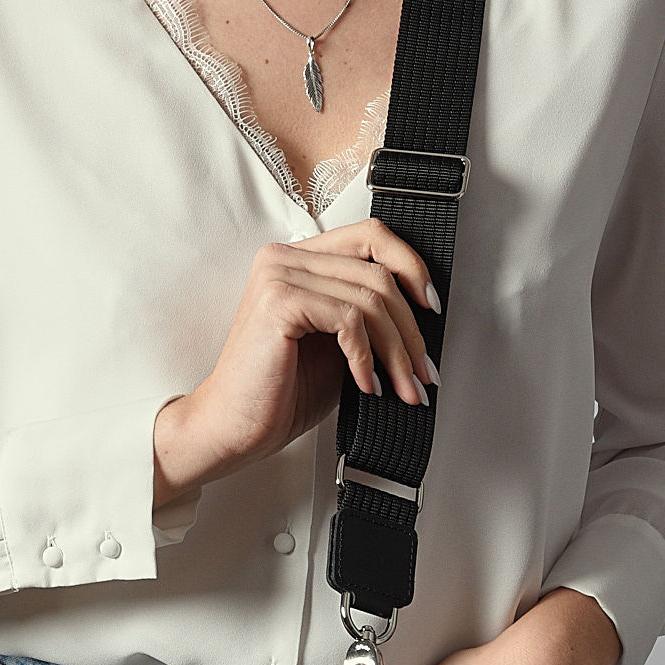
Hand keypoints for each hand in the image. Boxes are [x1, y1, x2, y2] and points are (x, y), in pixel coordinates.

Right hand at [152, 217, 439, 508]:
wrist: (233, 429)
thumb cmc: (279, 393)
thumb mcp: (338, 345)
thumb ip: (368, 318)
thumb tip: (424, 314)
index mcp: (297, 260)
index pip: (370, 235)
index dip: (411, 266)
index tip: (431, 310)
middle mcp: (285, 257)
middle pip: (378, 269)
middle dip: (412, 327)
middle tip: (423, 371)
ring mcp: (280, 276)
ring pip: (371, 297)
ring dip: (397, 350)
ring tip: (402, 387)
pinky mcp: (279, 302)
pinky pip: (350, 319)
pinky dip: (367, 358)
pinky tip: (366, 385)